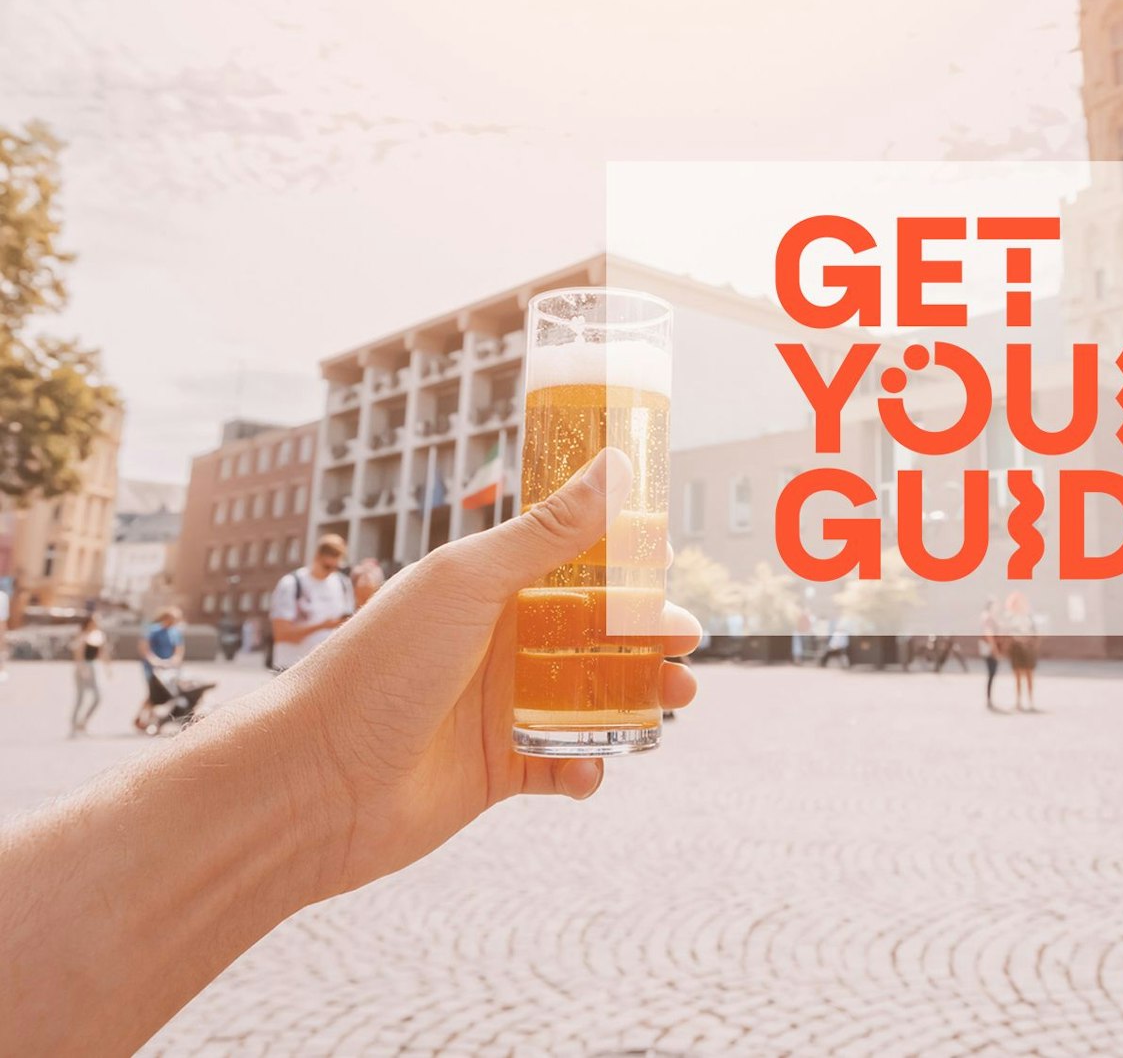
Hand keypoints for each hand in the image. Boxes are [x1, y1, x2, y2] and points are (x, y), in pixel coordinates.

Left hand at [281, 448, 698, 900]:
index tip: (672, 570)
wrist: (313, 782)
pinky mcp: (499, 771)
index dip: (627, 568)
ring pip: (593, 699)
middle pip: (597, 635)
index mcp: (491, 590)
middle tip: (684, 646)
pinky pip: (564, 766)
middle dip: (648, 640)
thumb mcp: (471, 582)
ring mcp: (500, 708)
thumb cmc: (379, 667)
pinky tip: (590, 771)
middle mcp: (498, 645)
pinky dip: (588, 768)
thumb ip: (551, 532)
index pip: (574, 567)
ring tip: (673, 704)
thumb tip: (619, 466)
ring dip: (638, 702)